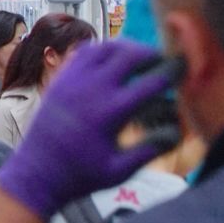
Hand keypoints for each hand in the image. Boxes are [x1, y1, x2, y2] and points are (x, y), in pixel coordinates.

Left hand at [0, 40, 174, 220]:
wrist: (38, 170)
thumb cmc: (82, 174)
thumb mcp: (120, 171)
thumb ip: (150, 150)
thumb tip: (178, 131)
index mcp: (111, 113)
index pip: (150, 83)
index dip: (171, 71)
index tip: (185, 65)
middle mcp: (92, 89)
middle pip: (128, 56)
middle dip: (151, 53)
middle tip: (164, 59)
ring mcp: (74, 79)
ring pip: (105, 48)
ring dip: (127, 48)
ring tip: (142, 56)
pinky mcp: (62, 77)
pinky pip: (85, 52)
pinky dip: (104, 49)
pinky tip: (115, 58)